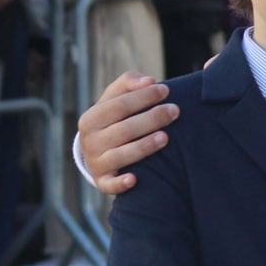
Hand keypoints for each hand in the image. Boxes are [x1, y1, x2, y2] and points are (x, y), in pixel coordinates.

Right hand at [79, 72, 177, 193]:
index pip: (119, 105)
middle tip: (175, 111)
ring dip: (143, 147)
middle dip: (151, 119)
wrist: (99, 150)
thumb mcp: (116, 97)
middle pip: (124, 130)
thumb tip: (149, 81)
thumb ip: (130, 83)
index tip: (166, 90)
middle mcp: (90, 142)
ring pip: (121, 155)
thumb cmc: (114, 118)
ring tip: (165, 137)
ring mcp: (96, 163)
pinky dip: (120, 183)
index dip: (143, 97)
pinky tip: (134, 179)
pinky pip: (110, 185)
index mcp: (91, 119)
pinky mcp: (103, 182)